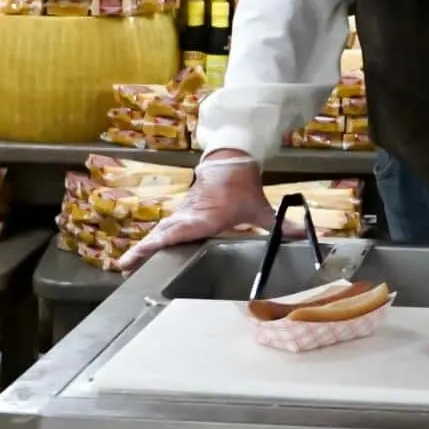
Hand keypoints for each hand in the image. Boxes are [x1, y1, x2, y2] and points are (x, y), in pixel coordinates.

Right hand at [120, 149, 276, 267]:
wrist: (230, 161)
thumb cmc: (243, 186)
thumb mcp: (259, 208)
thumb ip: (278, 227)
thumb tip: (305, 237)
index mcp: (205, 218)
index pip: (180, 231)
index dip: (163, 242)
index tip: (148, 251)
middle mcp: (189, 217)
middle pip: (161, 235)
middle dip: (143, 251)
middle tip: (124, 267)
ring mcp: (182, 215)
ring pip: (159, 232)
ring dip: (143, 248)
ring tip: (125, 266)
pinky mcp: (181, 214)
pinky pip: (162, 229)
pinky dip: (151, 242)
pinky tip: (142, 255)